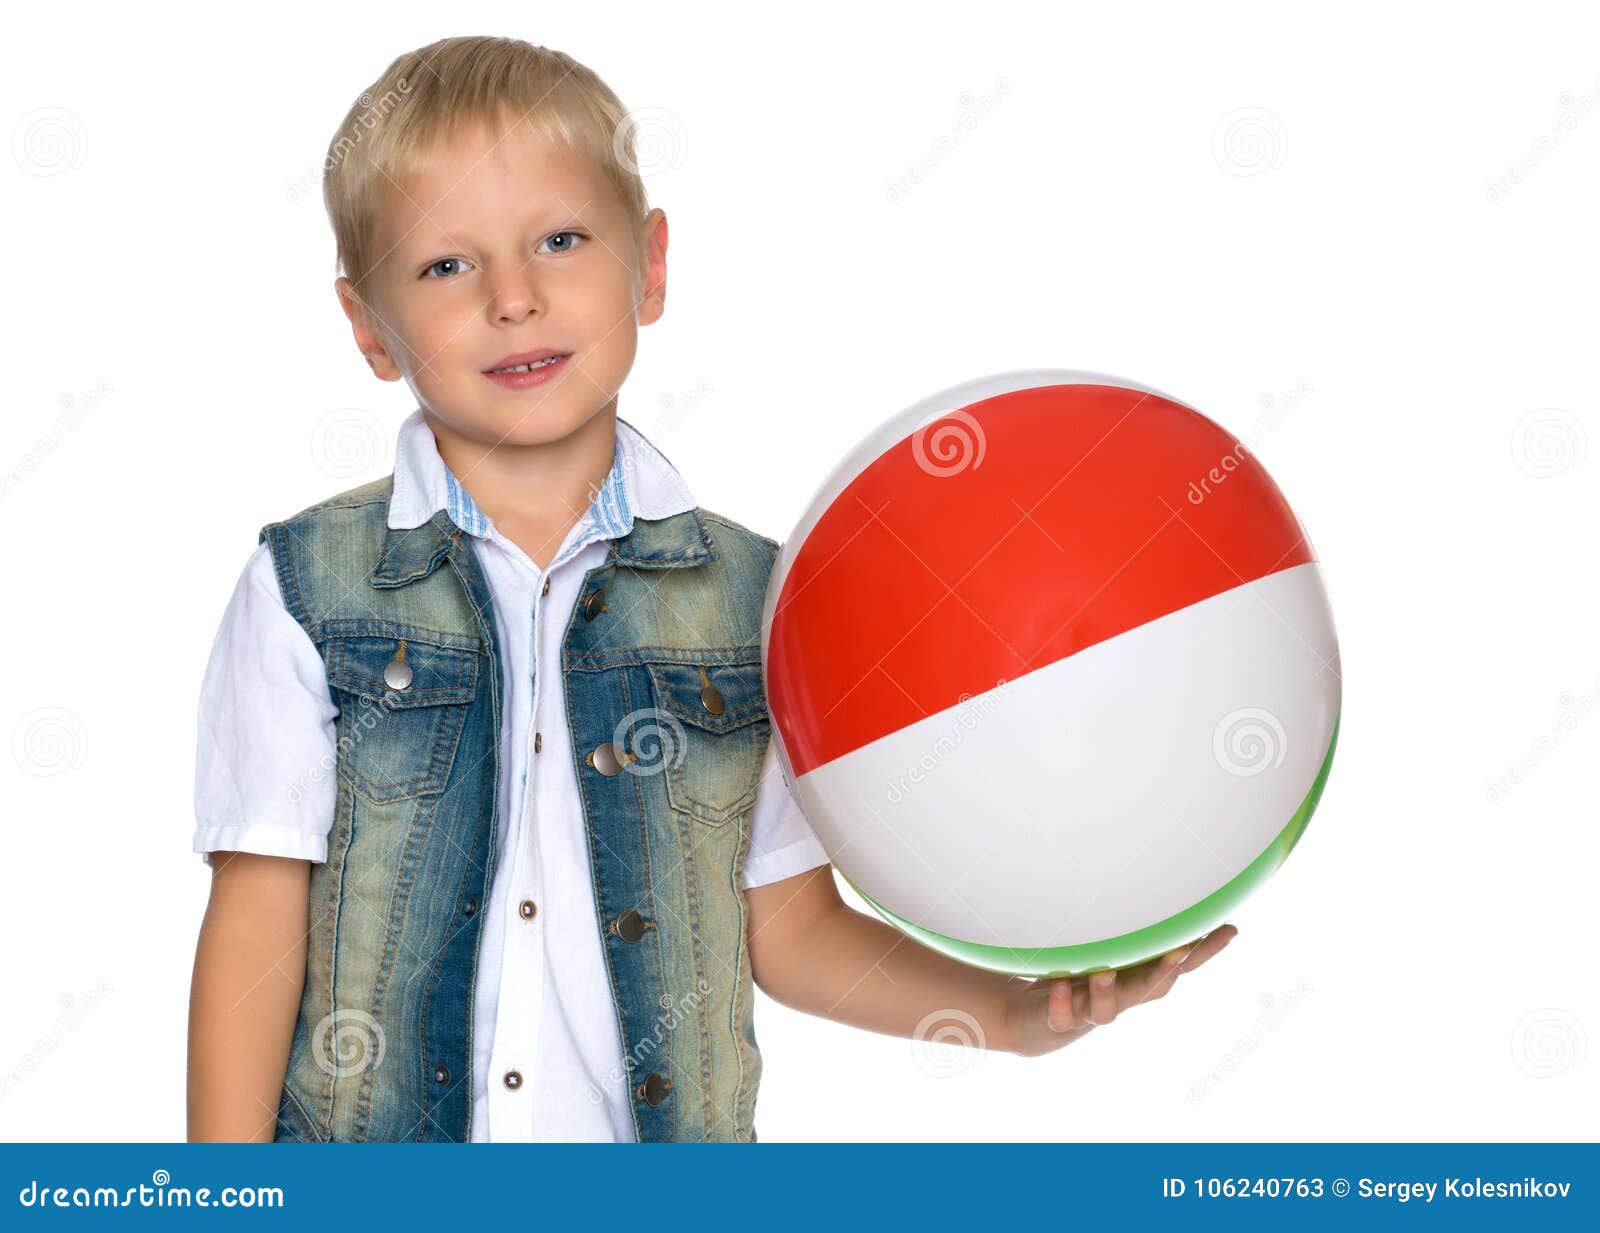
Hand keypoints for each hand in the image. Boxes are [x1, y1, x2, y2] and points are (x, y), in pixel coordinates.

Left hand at [1001, 924, 1237, 1056]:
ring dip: (1108, 992)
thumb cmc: (1073, 975)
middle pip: (1151, 991)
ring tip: (1104, 972)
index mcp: (1136, 977)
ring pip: (1107, 1011)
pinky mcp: (1059, 1021)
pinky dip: (1061, 1004)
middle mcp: (1120, 997)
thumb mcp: (1101, 946)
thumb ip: (1122, 927)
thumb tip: (1149, 881)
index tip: (1229, 929)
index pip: (1178, 965)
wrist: (1028, 1020)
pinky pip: (1061, 1017)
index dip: (1205, 951)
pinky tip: (1057, 984)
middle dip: (1164, 973)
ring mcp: (1089, 1011)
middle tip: (1177, 954)